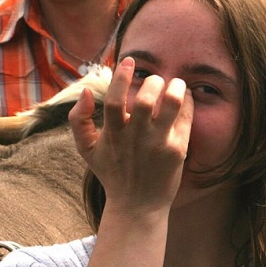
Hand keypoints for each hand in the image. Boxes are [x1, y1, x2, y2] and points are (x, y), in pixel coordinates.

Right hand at [69, 57, 193, 217]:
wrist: (138, 205)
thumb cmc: (112, 173)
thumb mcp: (87, 150)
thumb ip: (78, 121)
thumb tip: (84, 93)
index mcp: (112, 135)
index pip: (114, 99)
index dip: (121, 76)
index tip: (129, 60)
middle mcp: (135, 138)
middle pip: (144, 100)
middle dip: (152, 82)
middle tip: (156, 79)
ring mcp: (158, 144)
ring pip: (169, 106)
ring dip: (175, 88)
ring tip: (176, 83)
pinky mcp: (177, 150)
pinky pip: (185, 119)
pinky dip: (187, 103)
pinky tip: (186, 97)